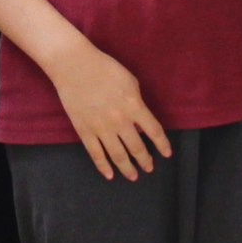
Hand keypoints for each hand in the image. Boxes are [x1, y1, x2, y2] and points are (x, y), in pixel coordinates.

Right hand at [52, 42, 170, 180]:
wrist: (75, 66)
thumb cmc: (105, 69)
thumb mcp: (130, 81)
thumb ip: (137, 102)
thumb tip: (140, 120)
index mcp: (134, 106)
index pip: (154, 131)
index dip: (162, 144)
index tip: (166, 154)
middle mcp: (120, 121)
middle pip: (136, 147)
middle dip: (145, 160)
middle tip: (149, 168)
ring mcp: (101, 128)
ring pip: (117, 155)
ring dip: (127, 168)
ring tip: (133, 176)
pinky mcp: (84, 131)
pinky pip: (96, 154)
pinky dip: (103, 166)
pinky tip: (109, 174)